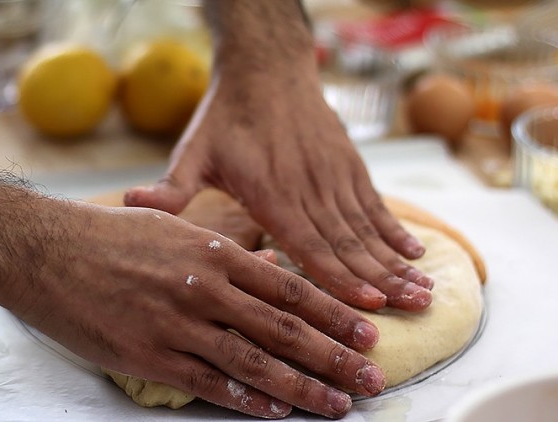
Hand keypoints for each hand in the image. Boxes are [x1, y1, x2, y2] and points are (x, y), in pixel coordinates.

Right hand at [0, 200, 383, 418]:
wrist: (44, 251)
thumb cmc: (107, 236)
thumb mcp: (171, 227)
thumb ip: (218, 249)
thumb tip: (263, 265)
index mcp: (213, 252)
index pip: (289, 288)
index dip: (333, 313)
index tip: (367, 332)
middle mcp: (205, 288)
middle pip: (285, 329)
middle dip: (335, 356)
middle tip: (372, 376)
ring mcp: (179, 325)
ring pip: (256, 362)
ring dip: (303, 387)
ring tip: (338, 403)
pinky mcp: (151, 356)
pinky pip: (210, 384)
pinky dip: (247, 401)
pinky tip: (276, 413)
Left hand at [125, 62, 433, 311]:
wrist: (265, 67)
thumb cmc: (225, 116)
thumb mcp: (193, 150)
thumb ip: (172, 187)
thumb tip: (132, 205)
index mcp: (270, 191)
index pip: (309, 243)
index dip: (339, 276)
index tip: (367, 305)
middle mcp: (308, 186)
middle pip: (348, 242)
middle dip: (381, 281)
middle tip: (413, 313)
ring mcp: (332, 175)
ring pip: (367, 226)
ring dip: (396, 261)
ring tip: (424, 292)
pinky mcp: (347, 164)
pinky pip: (374, 203)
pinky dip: (396, 229)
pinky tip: (417, 252)